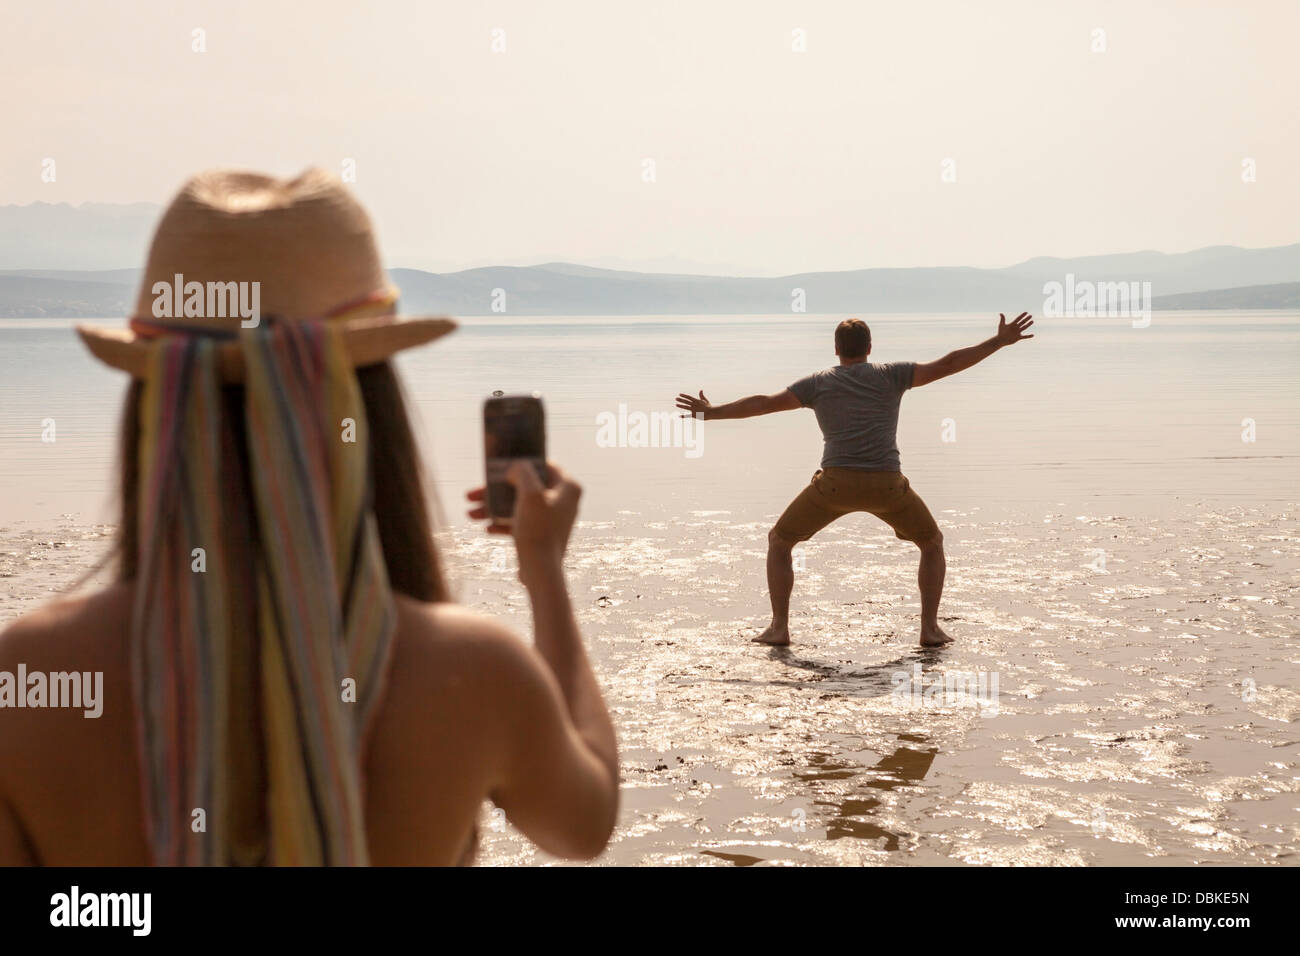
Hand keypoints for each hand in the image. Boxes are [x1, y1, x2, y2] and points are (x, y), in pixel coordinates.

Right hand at [467, 461, 581, 583]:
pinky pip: (520, 522)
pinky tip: (487, 528)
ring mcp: (552, 518)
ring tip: (471, 514)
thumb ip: (523, 472)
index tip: (502, 468)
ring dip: (493, 508)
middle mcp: (564, 501)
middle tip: (472, 495)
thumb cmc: (538, 531)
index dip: (521, 465)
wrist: (540, 571)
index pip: (544, 466)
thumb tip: (515, 467)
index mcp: (569, 488)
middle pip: (524, 487)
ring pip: (518, 505)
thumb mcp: (530, 493)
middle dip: (496, 491)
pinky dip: (503, 523)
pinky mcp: (542, 534)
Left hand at [674, 389, 711, 419]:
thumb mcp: (705, 400)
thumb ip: (701, 396)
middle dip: (681, 400)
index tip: (680, 394)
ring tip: (676, 404)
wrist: (711, 413)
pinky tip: (679, 416)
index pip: (689, 397)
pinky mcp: (694, 415)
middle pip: (686, 401)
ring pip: (686, 407)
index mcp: (697, 401)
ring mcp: (694, 410)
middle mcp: (694, 405)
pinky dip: (683, 416)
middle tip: (676, 398)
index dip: (684, 395)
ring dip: (681, 405)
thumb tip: (701, 390)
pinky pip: (688, 415)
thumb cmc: (709, 407)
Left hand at [996, 312, 1034, 345]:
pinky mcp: (1018, 337)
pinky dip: (1028, 336)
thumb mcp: (1001, 325)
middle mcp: (1016, 328)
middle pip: (1022, 322)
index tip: (1026, 312)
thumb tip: (1000, 313)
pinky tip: (1033, 335)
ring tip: (1032, 321)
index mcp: (1012, 324)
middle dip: (1026, 319)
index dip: (1022, 315)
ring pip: (1024, 327)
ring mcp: (1017, 332)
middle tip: (1030, 316)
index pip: (1018, 319)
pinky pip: (1024, 337)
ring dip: (1028, 324)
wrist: (1001, 340)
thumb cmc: (1000, 332)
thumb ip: (1002, 319)